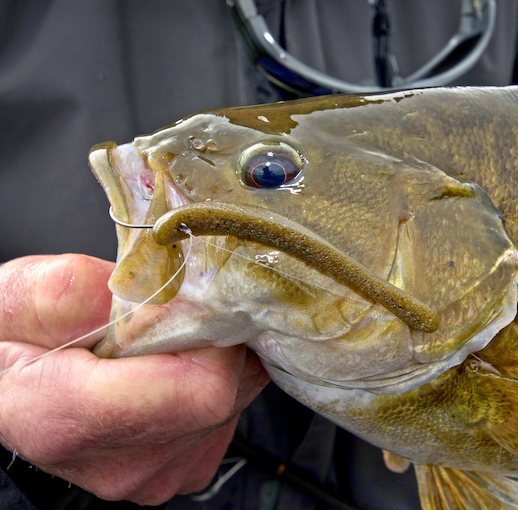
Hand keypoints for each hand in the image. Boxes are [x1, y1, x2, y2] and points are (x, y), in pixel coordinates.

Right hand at [0, 254, 269, 504]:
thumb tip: (149, 289)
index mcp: (71, 421)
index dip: (210, 333)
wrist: (6, 388)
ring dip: (215, 359)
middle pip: (227, 393)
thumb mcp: (16, 296)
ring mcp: (155, 475)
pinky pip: (229, 417)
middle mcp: (122, 464)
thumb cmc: (8, 341)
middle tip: (175, 313)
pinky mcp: (180, 472)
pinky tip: (171, 369)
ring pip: (236, 401)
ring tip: (165, 342)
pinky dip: (214, 383)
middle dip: (214, 339)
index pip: (203, 389)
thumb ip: (74, 289)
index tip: (188, 300)